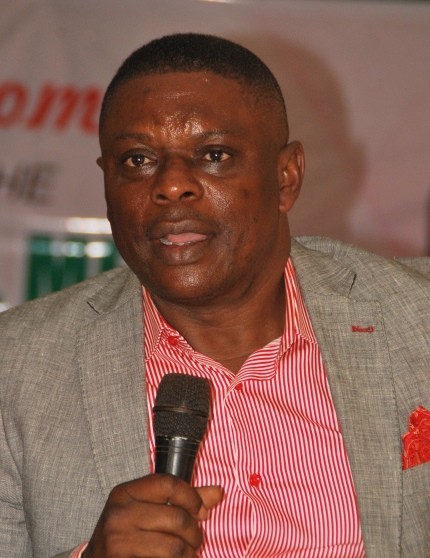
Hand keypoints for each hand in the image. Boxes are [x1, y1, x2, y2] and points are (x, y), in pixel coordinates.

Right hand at [82, 473, 221, 556]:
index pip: (168, 484)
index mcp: (125, 493)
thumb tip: (218, 492)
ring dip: (189, 554)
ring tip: (188, 555)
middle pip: (176, 517)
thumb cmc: (128, 533)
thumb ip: (183, 500)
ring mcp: (117, 542)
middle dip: (194, 533)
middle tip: (195, 541)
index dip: (192, 497)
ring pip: (173, 547)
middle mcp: (119, 514)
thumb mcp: (149, 510)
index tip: (200, 511)